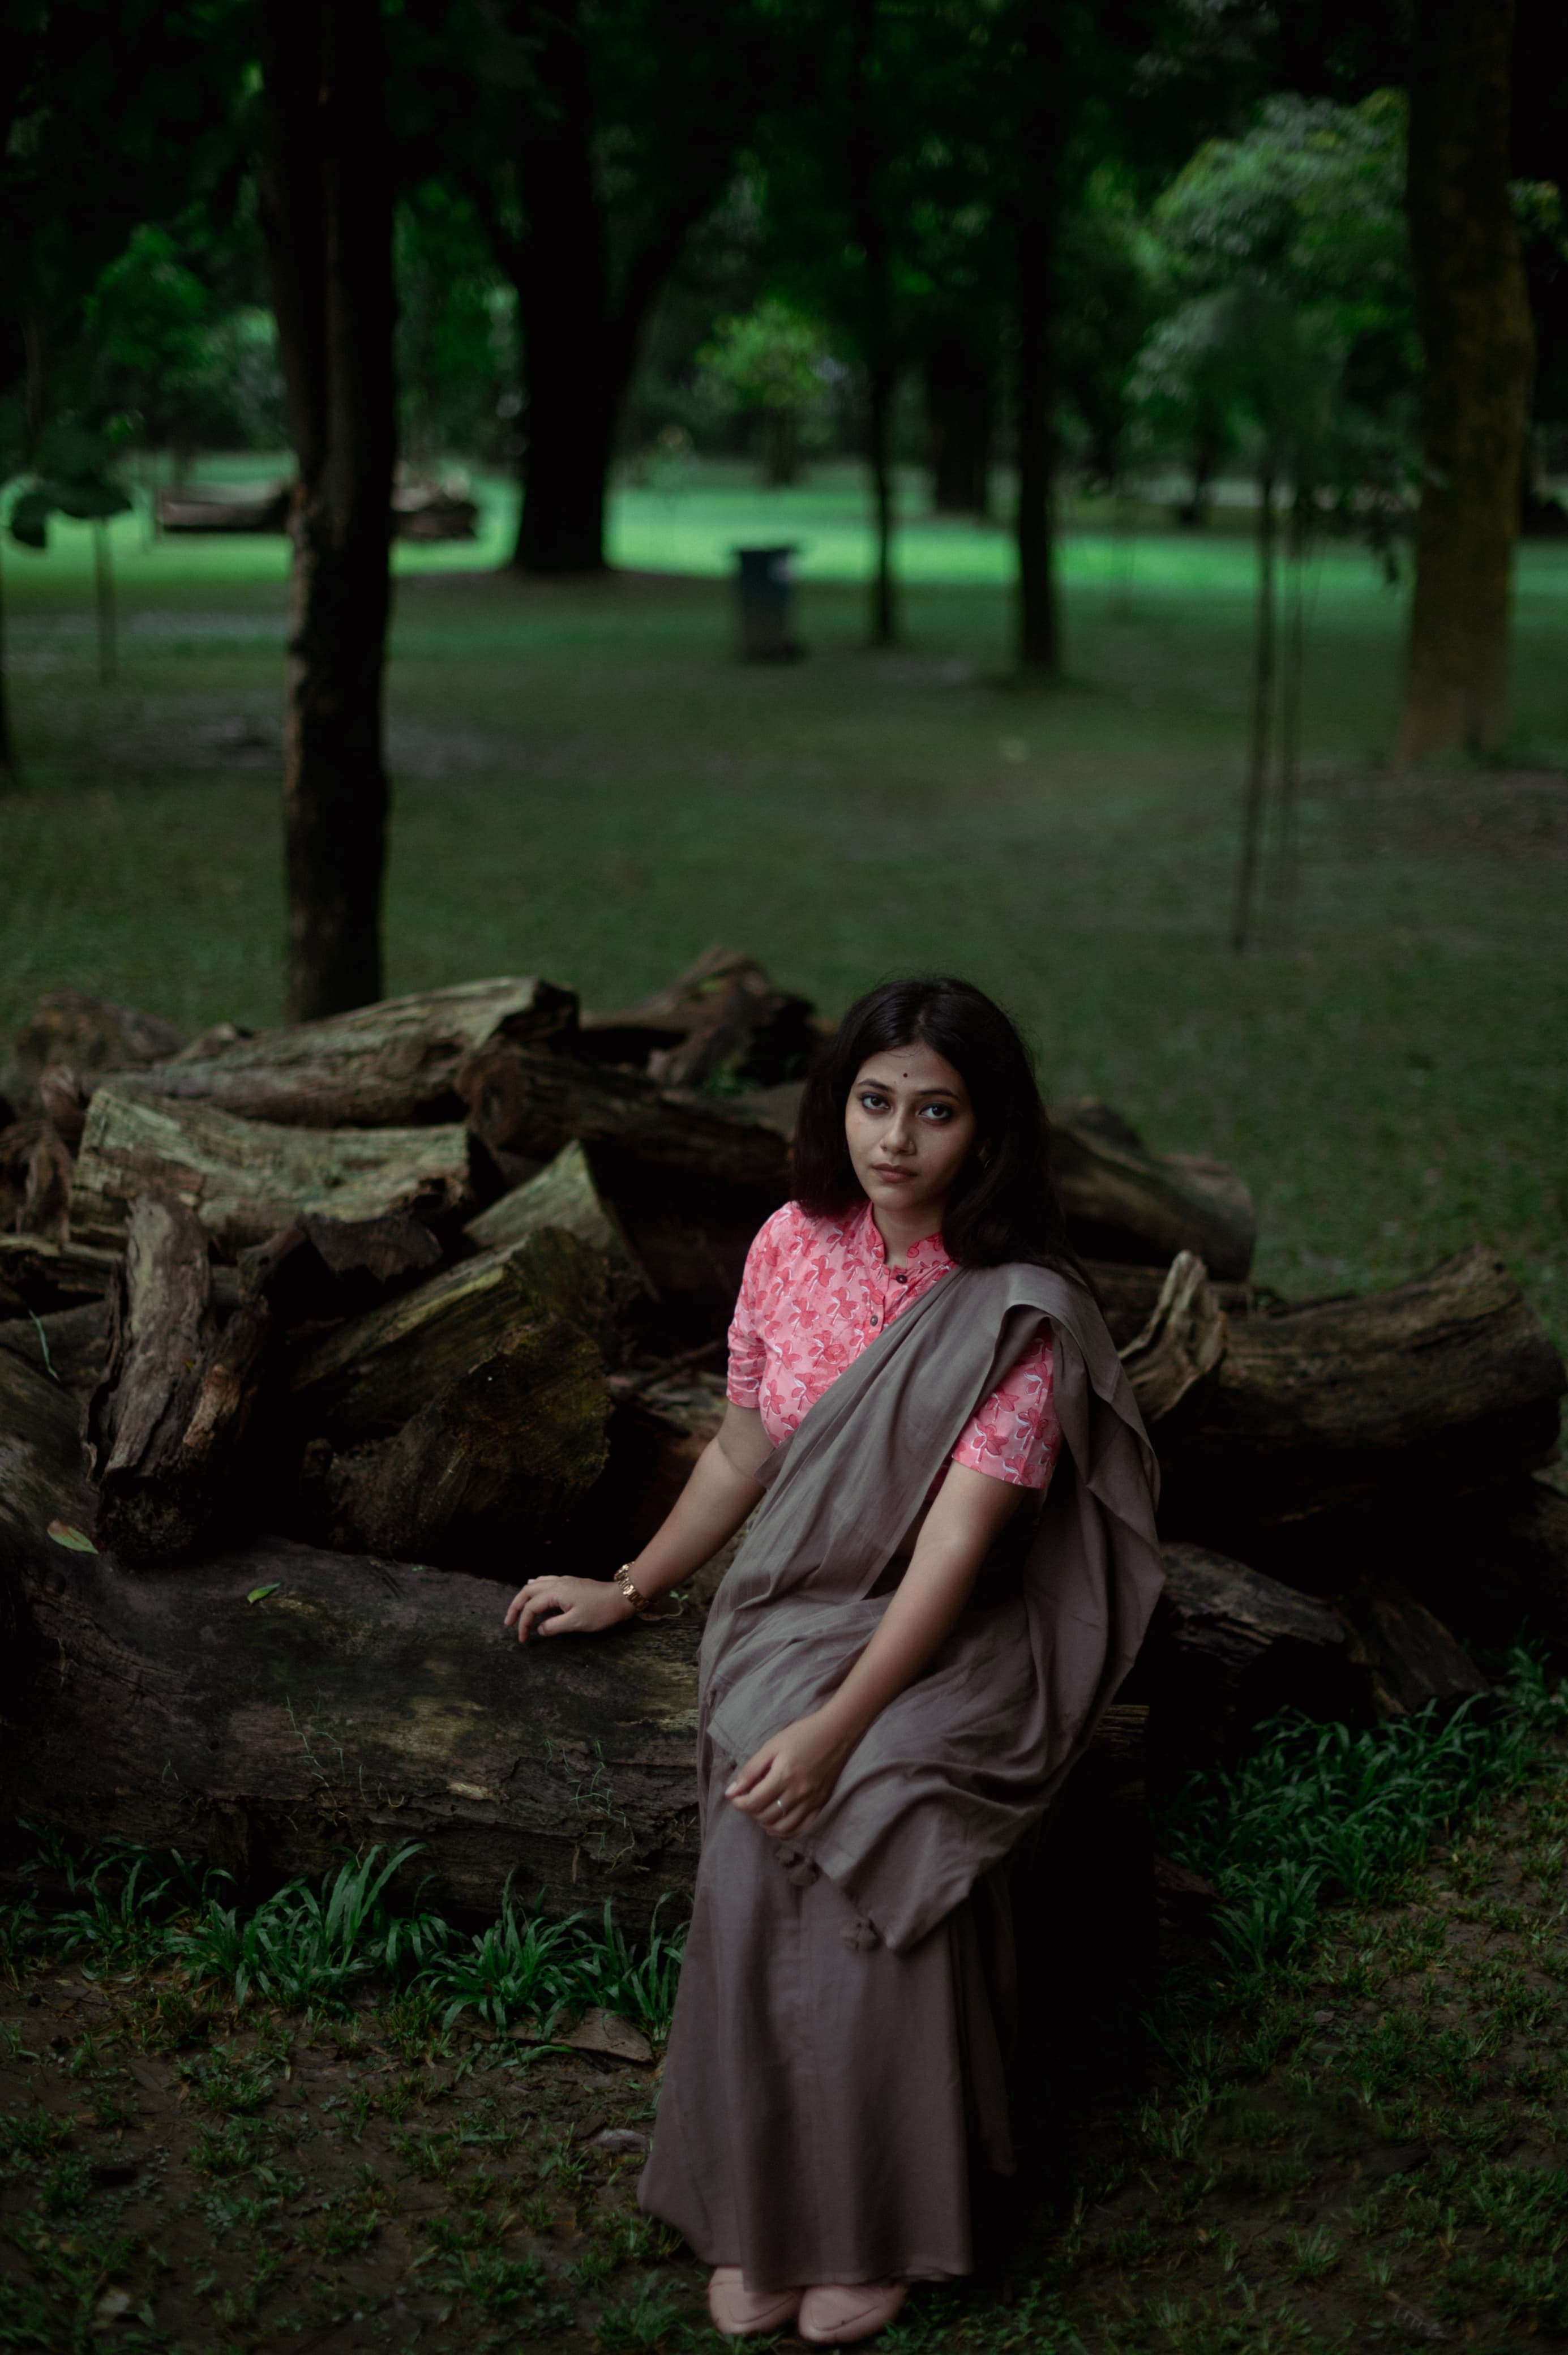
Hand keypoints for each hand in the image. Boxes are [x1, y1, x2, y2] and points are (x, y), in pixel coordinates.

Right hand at [504, 1576, 634, 1644]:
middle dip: (516, 1606)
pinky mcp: (571, 1583)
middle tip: (509, 1622)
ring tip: (516, 1608)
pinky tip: (533, 1586)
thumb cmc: (600, 1611)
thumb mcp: (576, 1623)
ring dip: (524, 1596)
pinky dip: (535, 1586)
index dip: (524, 1623)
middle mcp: (557, 1583)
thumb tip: (538, 1629)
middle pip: (528, 1591)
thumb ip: (553, 1626)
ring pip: (536, 1584)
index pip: (531, 1607)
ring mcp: (564, 1581)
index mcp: (556, 1592)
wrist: (621, 1598)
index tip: (523, 1639)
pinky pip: (546, 1581)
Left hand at [725, 1710, 853, 1838]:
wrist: (836, 1732)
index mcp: (783, 1776)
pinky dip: (785, 1831)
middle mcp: (798, 1793)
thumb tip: (731, 1792)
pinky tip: (777, 1822)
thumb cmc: (802, 1734)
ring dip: (765, 1824)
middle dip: (750, 1812)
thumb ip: (750, 1770)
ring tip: (761, 1811)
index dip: (739, 1803)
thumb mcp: (771, 1746)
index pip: (753, 1803)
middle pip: (766, 1817)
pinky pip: (800, 1829)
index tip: (735, 1796)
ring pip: (782, 1828)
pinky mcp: (820, 1805)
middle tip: (748, 1800)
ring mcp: (811, 1802)